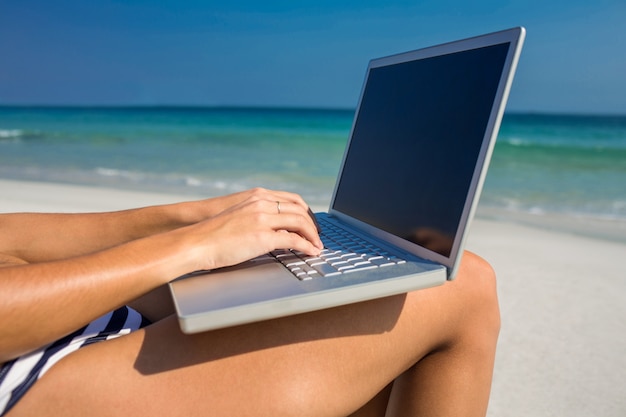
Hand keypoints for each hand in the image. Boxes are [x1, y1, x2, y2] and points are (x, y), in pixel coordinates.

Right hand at [178, 190, 322, 271]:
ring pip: (300, 223)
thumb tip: (272, 229)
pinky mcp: (262, 237)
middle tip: (319, 237)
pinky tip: (312, 252)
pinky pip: (294, 240)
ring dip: (313, 236)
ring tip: (318, 246)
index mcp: (257, 196)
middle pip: (300, 210)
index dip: (306, 212)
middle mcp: (262, 203)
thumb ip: (256, 216)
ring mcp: (263, 219)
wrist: (196, 241)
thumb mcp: (239, 215)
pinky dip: (307, 246)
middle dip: (314, 225)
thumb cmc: (213, 233)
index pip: (292, 199)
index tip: (312, 223)